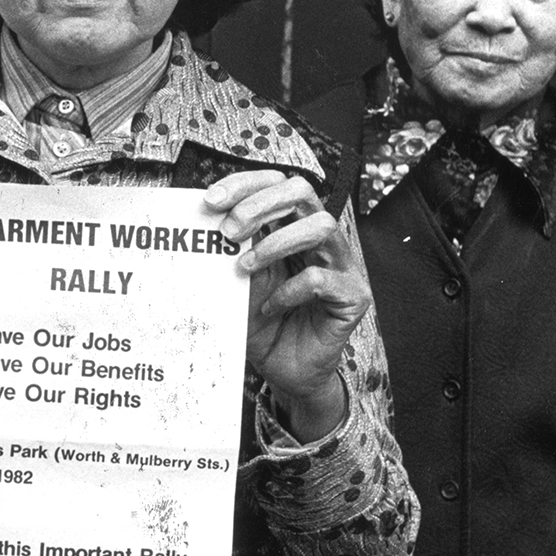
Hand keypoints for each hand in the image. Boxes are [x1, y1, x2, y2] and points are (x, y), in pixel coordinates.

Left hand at [205, 170, 370, 440]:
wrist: (286, 372)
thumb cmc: (263, 324)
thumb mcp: (236, 284)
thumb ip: (230, 253)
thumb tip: (203, 222)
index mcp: (293, 225)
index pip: (277, 184)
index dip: (245, 184)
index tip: (209, 201)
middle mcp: (320, 238)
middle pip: (302, 191)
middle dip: (260, 204)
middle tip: (227, 231)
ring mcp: (341, 265)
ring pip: (322, 225)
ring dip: (276, 243)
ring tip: (243, 268)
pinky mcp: (353, 296)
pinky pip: (322, 280)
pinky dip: (290, 290)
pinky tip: (270, 307)